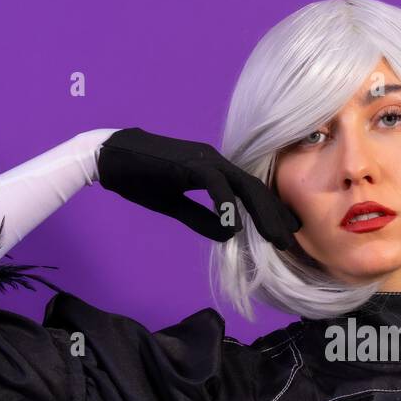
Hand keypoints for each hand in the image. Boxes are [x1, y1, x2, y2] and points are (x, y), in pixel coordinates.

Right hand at [97, 128, 301, 248]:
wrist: (110, 157)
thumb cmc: (142, 178)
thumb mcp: (176, 205)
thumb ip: (202, 219)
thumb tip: (229, 235)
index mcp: (216, 170)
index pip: (252, 192)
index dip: (271, 212)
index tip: (288, 234)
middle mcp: (216, 161)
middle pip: (256, 189)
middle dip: (276, 216)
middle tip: (290, 244)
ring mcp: (203, 159)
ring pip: (244, 185)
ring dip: (262, 212)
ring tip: (275, 238)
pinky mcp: (188, 162)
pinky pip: (214, 183)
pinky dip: (226, 204)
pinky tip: (235, 225)